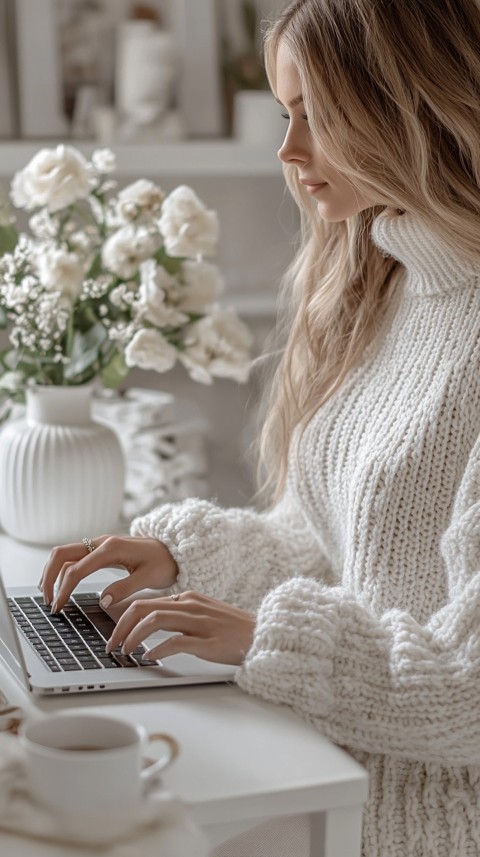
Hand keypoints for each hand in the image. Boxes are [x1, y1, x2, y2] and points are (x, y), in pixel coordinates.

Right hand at [40, 535, 178, 612]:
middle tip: (48, 601)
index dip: (64, 589)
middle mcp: (102, 542)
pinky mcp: (102, 549)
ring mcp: (100, 544)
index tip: (58, 607)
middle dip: (49, 577)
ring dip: (52, 571)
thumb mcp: (149, 578)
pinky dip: (63, 568)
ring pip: (65, 553)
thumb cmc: (164, 563)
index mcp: (111, 548)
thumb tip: (102, 601)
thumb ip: (125, 588)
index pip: (77, 569)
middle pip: (62, 554)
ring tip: (49, 594)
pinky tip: (61, 584)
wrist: (174, 550)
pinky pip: (75, 556)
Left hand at [106, 590, 255, 665]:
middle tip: (111, 645)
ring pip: (154, 620)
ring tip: (125, 651)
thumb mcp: (204, 614)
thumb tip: (151, 623)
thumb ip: (180, 614)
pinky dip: (157, 649)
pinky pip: (175, 642)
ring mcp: (200, 622)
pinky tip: (149, 657)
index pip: (146, 602)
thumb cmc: (233, 630)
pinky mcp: (208, 641)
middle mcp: (191, 605)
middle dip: (121, 626)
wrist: (263, 636)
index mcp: (189, 597)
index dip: (124, 618)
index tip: (114, 633)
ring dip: (133, 637)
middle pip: (144, 608)